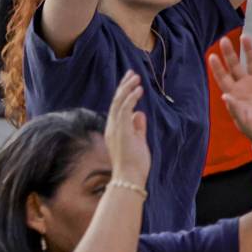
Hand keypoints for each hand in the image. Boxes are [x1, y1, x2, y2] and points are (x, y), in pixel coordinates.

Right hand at [104, 71, 151, 186]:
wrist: (129, 178)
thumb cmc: (134, 164)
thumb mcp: (139, 141)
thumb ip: (138, 127)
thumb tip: (139, 113)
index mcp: (116, 129)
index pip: (119, 107)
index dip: (125, 93)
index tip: (132, 82)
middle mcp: (113, 127)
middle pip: (116, 101)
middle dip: (124, 86)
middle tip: (132, 73)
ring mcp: (115, 128)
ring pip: (119, 103)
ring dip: (128, 88)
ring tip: (137, 77)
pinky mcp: (120, 131)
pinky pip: (124, 110)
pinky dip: (131, 98)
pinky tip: (138, 89)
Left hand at [207, 37, 251, 148]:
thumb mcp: (244, 121)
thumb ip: (235, 108)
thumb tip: (224, 95)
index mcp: (234, 94)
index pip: (223, 77)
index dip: (217, 67)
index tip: (212, 56)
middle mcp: (244, 85)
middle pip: (234, 66)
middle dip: (229, 53)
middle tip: (223, 40)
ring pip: (251, 63)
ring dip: (248, 50)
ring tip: (245, 37)